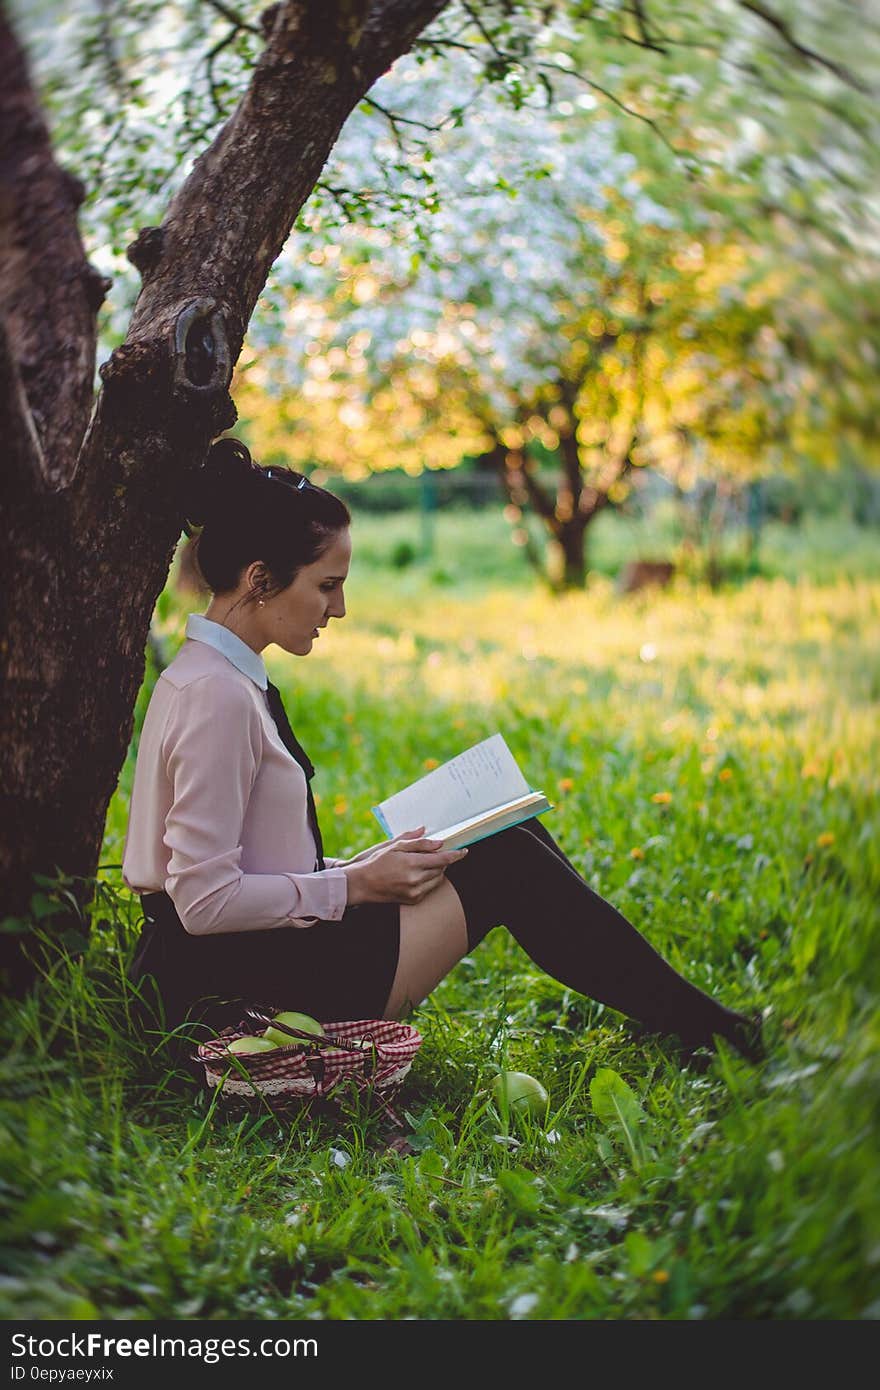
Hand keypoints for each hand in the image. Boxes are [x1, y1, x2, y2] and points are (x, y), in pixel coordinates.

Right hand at [343, 826, 467, 905]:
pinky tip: (417, 874)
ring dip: (437, 871)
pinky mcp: (413, 900)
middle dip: (442, 860)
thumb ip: (418, 843)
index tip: (464, 851)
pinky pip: (429, 888)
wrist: (362, 884)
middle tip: (435, 853)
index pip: (442, 859)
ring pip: (438, 879)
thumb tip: (438, 841)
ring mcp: (415, 892)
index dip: (455, 854)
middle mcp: (415, 880)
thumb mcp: (395, 846)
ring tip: (423, 863)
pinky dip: (429, 880)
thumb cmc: (377, 862)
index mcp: (411, 864)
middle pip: (441, 869)